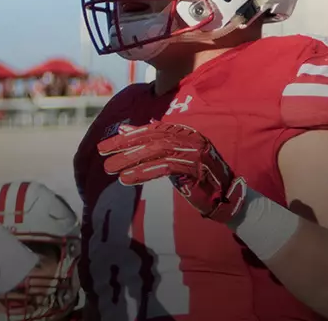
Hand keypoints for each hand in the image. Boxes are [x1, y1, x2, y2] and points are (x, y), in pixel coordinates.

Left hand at [98, 122, 248, 222]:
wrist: (226, 198)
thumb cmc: (196, 177)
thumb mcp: (171, 157)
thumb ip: (150, 143)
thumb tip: (123, 129)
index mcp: (185, 132)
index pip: (151, 130)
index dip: (127, 136)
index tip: (106, 145)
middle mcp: (191, 138)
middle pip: (151, 138)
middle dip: (124, 145)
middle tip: (101, 153)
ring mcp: (195, 152)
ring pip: (156, 151)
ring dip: (130, 160)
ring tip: (110, 169)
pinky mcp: (196, 169)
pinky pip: (165, 168)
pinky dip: (143, 172)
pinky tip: (127, 179)